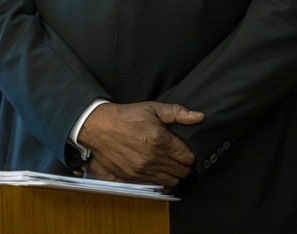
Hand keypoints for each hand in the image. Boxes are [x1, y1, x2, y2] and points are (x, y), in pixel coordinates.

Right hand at [77, 101, 202, 188]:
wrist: (99, 127)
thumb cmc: (125, 117)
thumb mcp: (152, 108)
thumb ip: (177, 112)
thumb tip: (198, 117)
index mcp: (160, 140)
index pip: (188, 156)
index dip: (189, 153)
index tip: (183, 149)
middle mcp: (153, 157)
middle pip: (182, 171)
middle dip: (183, 164)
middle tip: (177, 156)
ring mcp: (143, 170)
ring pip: (172, 181)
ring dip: (173, 174)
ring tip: (168, 163)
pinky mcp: (134, 177)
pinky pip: (157, 187)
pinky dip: (162, 182)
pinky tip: (158, 171)